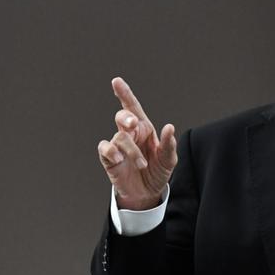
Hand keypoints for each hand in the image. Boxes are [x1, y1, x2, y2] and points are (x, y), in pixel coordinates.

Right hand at [97, 78, 177, 210]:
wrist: (147, 193)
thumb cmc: (158, 171)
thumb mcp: (169, 160)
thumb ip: (169, 145)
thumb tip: (169, 127)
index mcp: (145, 128)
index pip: (133, 107)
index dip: (124, 94)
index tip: (116, 81)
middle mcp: (130, 134)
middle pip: (123, 116)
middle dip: (126, 117)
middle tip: (133, 124)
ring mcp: (118, 145)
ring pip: (120, 137)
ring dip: (132, 151)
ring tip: (143, 165)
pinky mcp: (109, 158)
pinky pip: (105, 148)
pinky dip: (111, 152)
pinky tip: (119, 160)